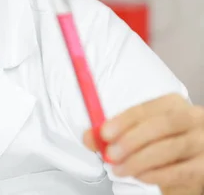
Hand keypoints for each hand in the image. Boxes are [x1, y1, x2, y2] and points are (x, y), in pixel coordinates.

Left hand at [83, 94, 203, 193]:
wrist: (188, 167)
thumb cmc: (160, 146)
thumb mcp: (136, 135)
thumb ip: (112, 134)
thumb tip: (88, 137)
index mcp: (172, 104)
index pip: (146, 109)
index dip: (123, 121)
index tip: (104, 133)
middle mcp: (193, 118)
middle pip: (162, 125)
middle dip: (131, 140)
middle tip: (110, 154)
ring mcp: (203, 141)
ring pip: (170, 148)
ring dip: (140, 160)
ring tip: (119, 169)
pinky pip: (181, 170)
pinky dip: (157, 174)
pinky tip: (140, 177)